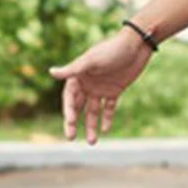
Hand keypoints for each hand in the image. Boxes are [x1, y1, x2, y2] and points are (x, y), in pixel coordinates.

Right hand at [50, 30, 152, 144]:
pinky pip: (108, 108)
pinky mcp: (115, 90)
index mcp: (79, 75)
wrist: (136, 46)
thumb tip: (51, 72)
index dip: (68, 111)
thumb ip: (73, 69)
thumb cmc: (112, 49)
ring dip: (91, 126)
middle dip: (74, 123)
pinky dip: (106, 118)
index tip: (70, 122)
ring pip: (93, 111)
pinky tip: (105, 129)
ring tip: (92, 142)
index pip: (69, 98)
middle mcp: (88, 83)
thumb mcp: (92, 60)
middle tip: (71, 138)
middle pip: (78, 107)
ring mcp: (101, 88)